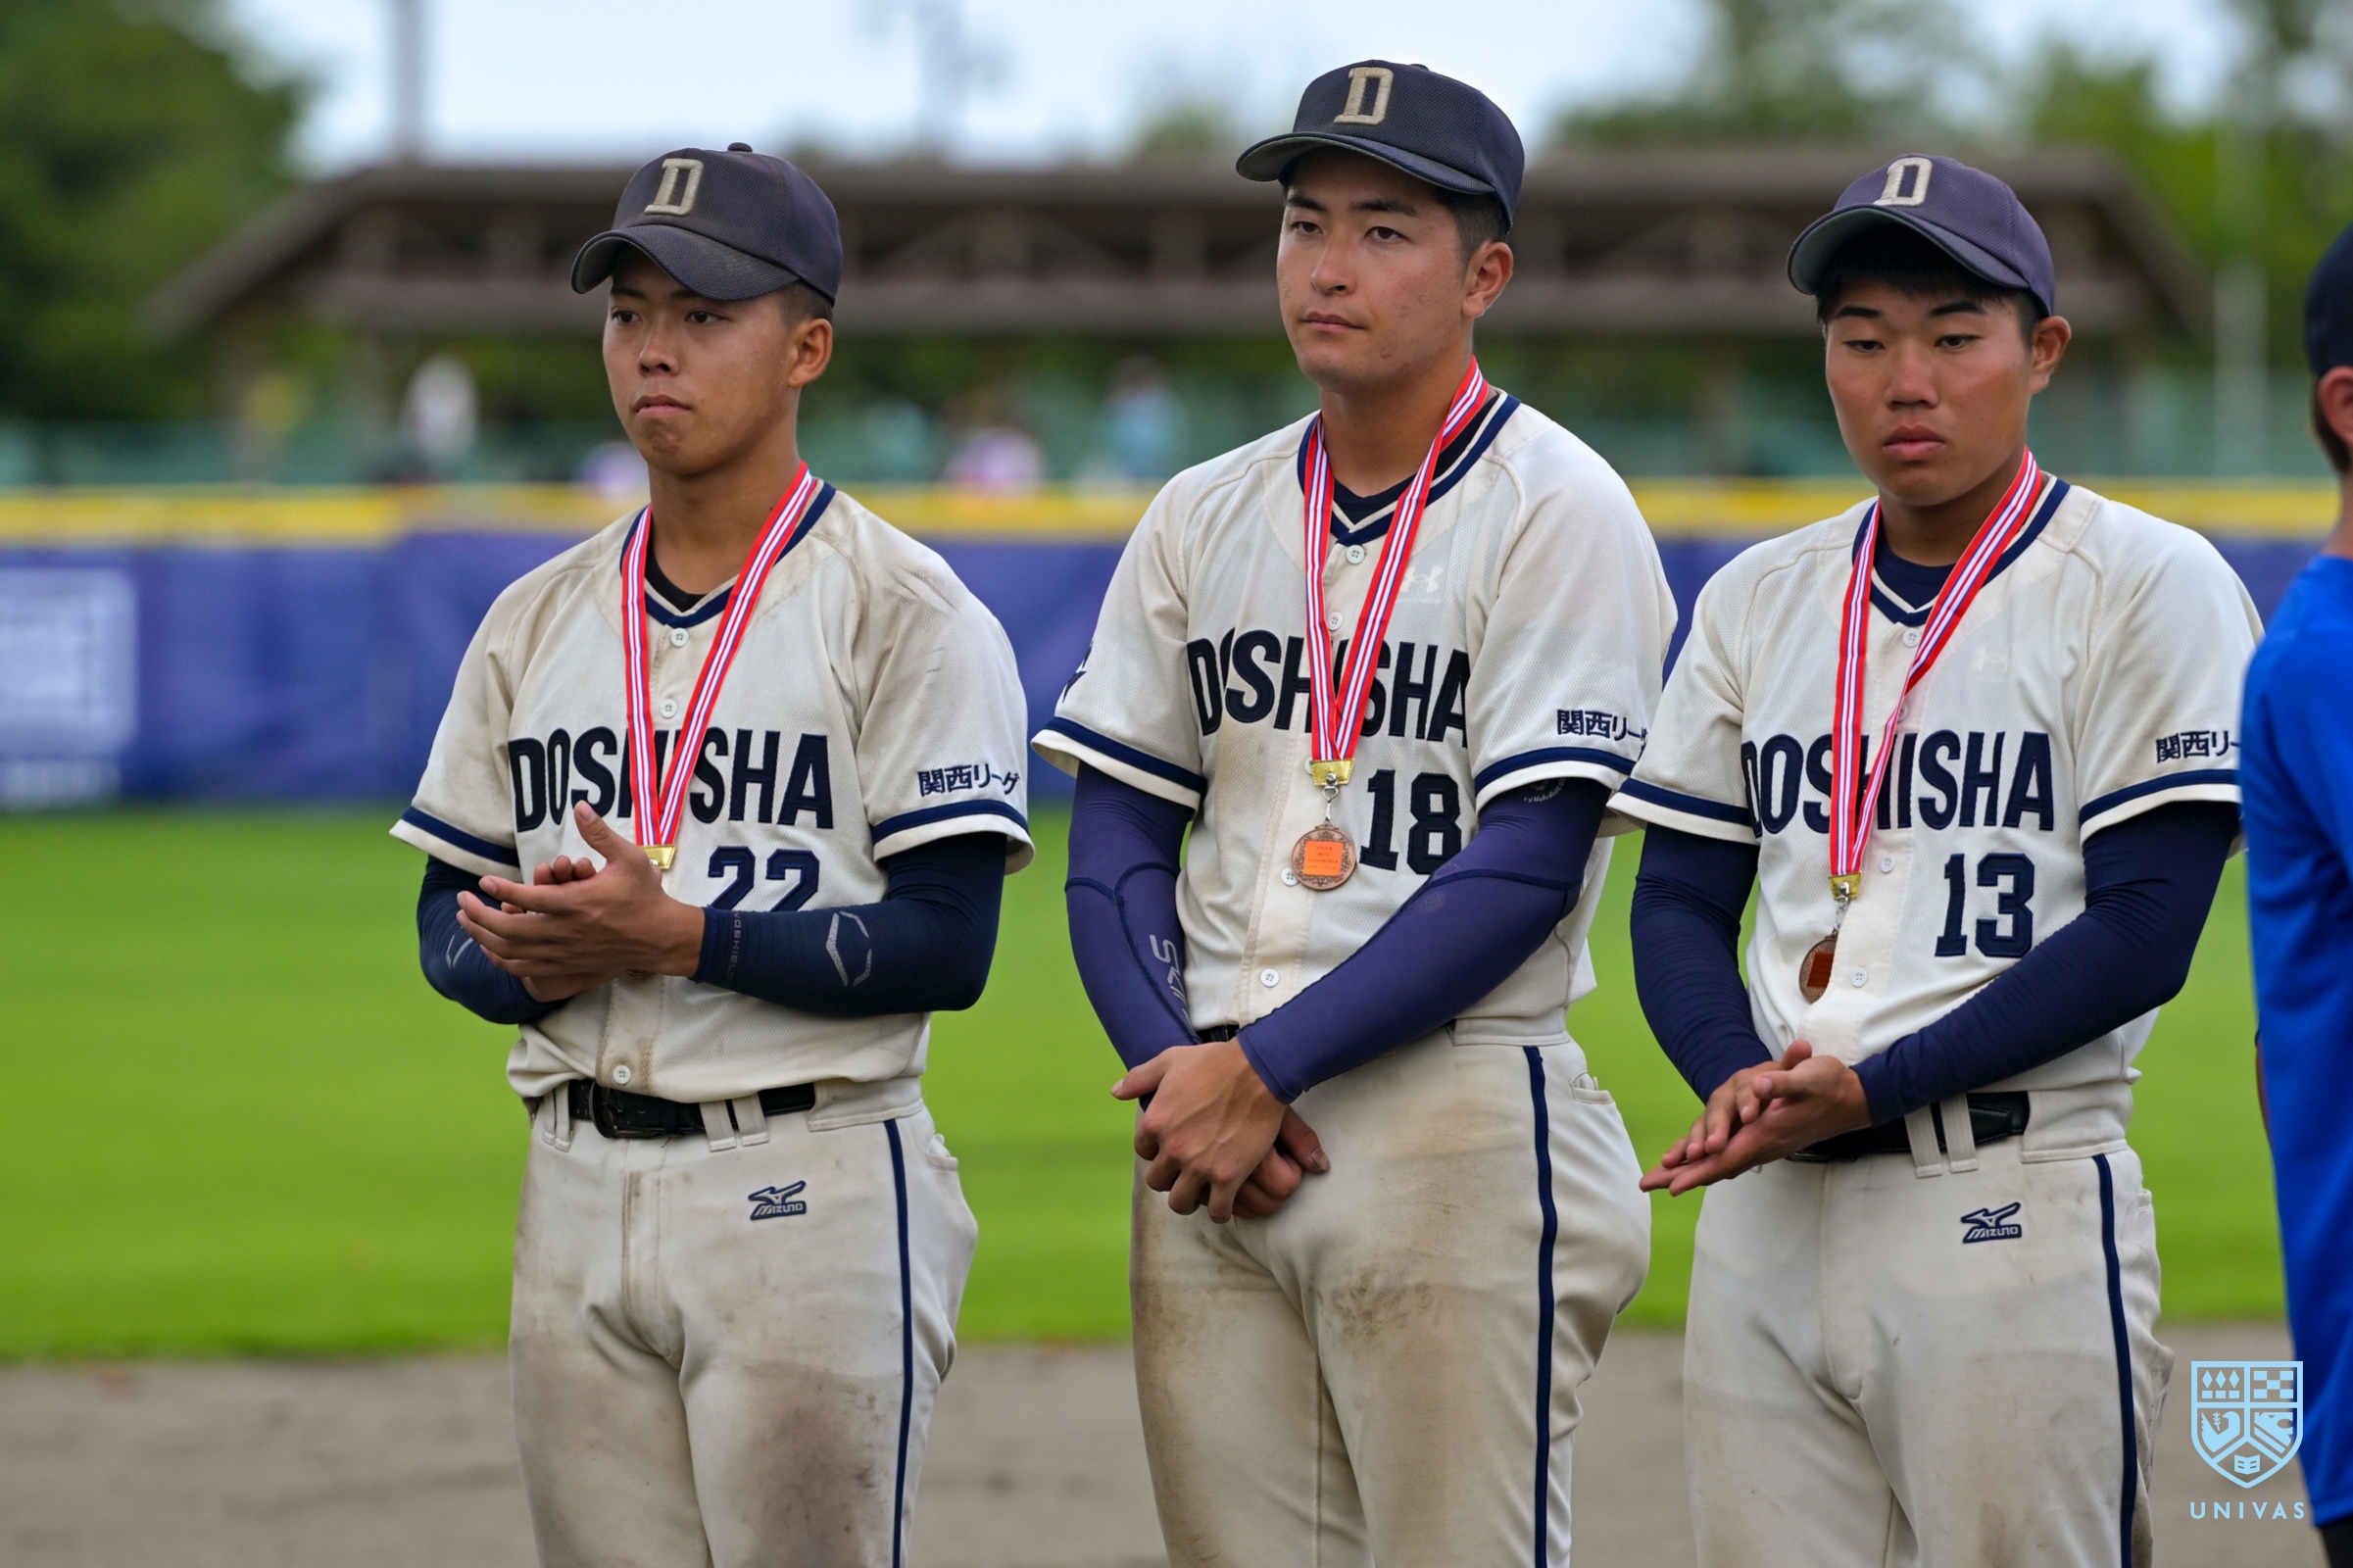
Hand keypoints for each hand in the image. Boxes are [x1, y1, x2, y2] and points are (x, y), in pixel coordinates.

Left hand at [458, 802, 704, 988]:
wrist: (660, 938)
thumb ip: (600, 834)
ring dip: (482, 937)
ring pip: (510, 952)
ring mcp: (563, 952)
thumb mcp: (629, 858)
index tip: (483, 879)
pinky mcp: (565, 965)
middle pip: (508, 929)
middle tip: (462, 900)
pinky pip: (523, 970)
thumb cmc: (645, 896)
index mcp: (577, 903)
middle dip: (478, 915)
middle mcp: (565, 932)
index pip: (527, 898)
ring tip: (466, 921)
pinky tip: (489, 947)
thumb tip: (580, 806)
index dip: (500, 888)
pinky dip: (500, 960)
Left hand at [1115, 1039, 1328, 1223]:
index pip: (1143, 1151)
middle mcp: (1173, 1149)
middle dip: (1169, 1177)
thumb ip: (1139, 1078)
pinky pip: (1217, 1211)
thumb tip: (1116, 1092)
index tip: (1173, 1146)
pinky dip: (1220, 1210)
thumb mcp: (1169, 1060)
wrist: (1256, 1071)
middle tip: (1185, 1171)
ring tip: (1200, 1192)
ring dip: (1189, 1199)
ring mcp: (1200, 1167)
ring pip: (1181, 1203)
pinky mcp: (1228, 1177)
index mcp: (1155, 1123)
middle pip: (1157, 1182)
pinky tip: (1224, 1200)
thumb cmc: (1214, 1062)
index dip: (1157, 1149)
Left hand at [1638, 1041, 1870, 1195]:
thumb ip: (1782, 1082)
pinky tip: (1695, 1165)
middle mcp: (1763, 1144)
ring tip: (1661, 1181)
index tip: (1671, 1184)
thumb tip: (1757, 1086)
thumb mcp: (1809, 1077)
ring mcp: (1765, 1145)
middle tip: (1647, 1185)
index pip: (1726, 1156)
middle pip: (1717, 1166)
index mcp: (1768, 1132)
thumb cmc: (1830, 1086)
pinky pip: (1732, 1157)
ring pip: (1722, 1163)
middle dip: (1682, 1176)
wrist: (1855, 1099)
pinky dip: (1709, 1163)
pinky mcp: (1767, 1140)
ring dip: (1692, 1171)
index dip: (1698, 1170)